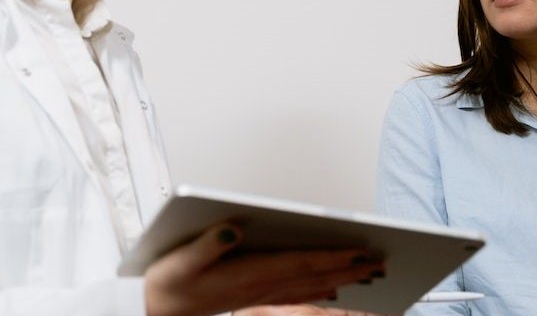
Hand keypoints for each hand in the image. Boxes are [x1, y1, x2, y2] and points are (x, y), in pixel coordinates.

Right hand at [144, 223, 385, 315]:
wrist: (156, 310)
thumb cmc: (167, 282)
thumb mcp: (180, 260)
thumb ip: (208, 244)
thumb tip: (233, 228)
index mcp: (246, 275)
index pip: (299, 263)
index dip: (331, 256)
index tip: (359, 250)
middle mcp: (259, 287)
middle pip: (312, 277)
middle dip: (348, 268)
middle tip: (381, 261)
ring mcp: (259, 295)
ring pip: (309, 287)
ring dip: (340, 279)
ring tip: (368, 273)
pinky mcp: (254, 297)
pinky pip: (296, 293)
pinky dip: (319, 289)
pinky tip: (333, 287)